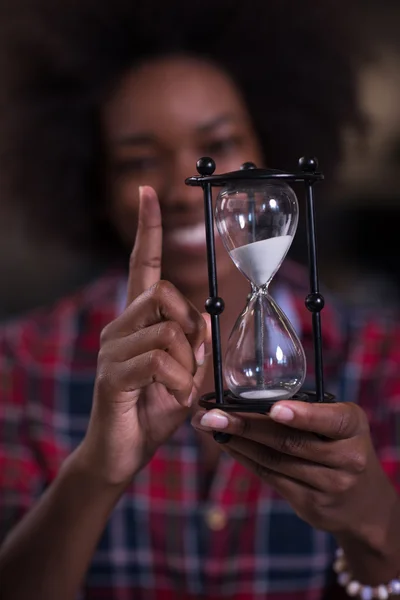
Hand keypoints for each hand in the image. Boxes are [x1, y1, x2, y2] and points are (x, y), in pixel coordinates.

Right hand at [78, 186, 209, 485]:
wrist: (121, 452)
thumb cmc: (153, 409)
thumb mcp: (186, 375)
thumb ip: (196, 346)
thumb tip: (206, 323)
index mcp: (137, 321)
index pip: (141, 265)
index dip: (148, 229)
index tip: (149, 193)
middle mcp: (119, 326)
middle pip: (165, 294)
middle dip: (190, 326)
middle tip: (191, 361)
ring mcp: (112, 349)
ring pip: (168, 331)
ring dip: (187, 365)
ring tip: (179, 389)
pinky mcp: (112, 373)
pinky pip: (159, 361)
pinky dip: (178, 383)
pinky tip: (172, 399)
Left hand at [192, 400, 397, 543]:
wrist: (364, 503)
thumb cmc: (342, 446)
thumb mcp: (341, 424)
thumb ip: (309, 411)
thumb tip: (251, 397)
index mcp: (353, 427)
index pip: (329, 421)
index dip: (302, 415)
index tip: (274, 408)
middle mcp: (346, 458)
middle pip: (289, 442)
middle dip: (246, 425)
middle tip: (212, 414)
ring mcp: (329, 486)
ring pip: (274, 460)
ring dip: (237, 441)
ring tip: (210, 425)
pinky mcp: (310, 505)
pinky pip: (270, 477)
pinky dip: (245, 458)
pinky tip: (227, 443)